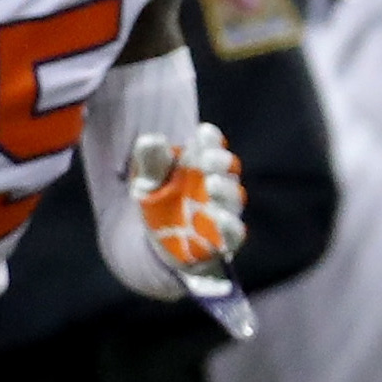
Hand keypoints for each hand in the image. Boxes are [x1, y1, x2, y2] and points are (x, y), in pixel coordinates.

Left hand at [129, 123, 246, 276]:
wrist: (156, 249)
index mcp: (199, 165)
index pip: (211, 146)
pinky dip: (230, 225)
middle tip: (208, 160)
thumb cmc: (157, 205)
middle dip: (222, 161)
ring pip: (235, 198)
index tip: (203, 133)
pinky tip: (217, 217)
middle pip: (229, 168)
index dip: (211, 139)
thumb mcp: (145, 182)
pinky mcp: (223, 240)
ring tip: (211, 184)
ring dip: (226, 190)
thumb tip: (154, 139)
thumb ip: (149, 161)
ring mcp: (222, 212)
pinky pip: (236, 232)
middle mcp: (215, 185)